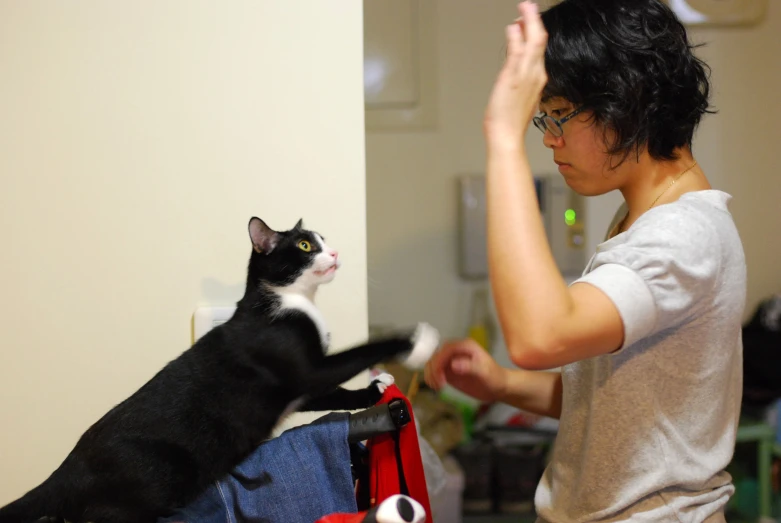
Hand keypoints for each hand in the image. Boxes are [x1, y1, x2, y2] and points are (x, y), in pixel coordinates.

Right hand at [423, 338, 507, 402]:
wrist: (499, 387)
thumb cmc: (496, 378)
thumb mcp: (485, 372)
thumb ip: (470, 367)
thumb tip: (454, 365)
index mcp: (466, 346)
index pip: (446, 349)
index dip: (440, 360)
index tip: (439, 374)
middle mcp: (457, 351)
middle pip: (436, 354)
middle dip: (434, 369)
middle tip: (439, 383)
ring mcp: (452, 361)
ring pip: (432, 362)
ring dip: (430, 374)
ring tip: (437, 386)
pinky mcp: (449, 371)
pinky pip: (435, 371)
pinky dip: (431, 378)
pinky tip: (436, 386)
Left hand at [483, 1, 547, 147]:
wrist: (507, 135)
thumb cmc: (510, 121)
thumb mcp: (519, 96)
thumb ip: (519, 79)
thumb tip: (516, 67)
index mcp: (538, 79)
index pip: (540, 50)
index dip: (535, 33)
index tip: (528, 22)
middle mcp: (536, 74)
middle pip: (540, 41)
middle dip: (535, 21)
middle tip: (529, 6)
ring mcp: (526, 75)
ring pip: (532, 41)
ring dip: (529, 21)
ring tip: (525, 7)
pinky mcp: (514, 77)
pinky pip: (519, 51)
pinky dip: (517, 36)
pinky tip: (514, 26)